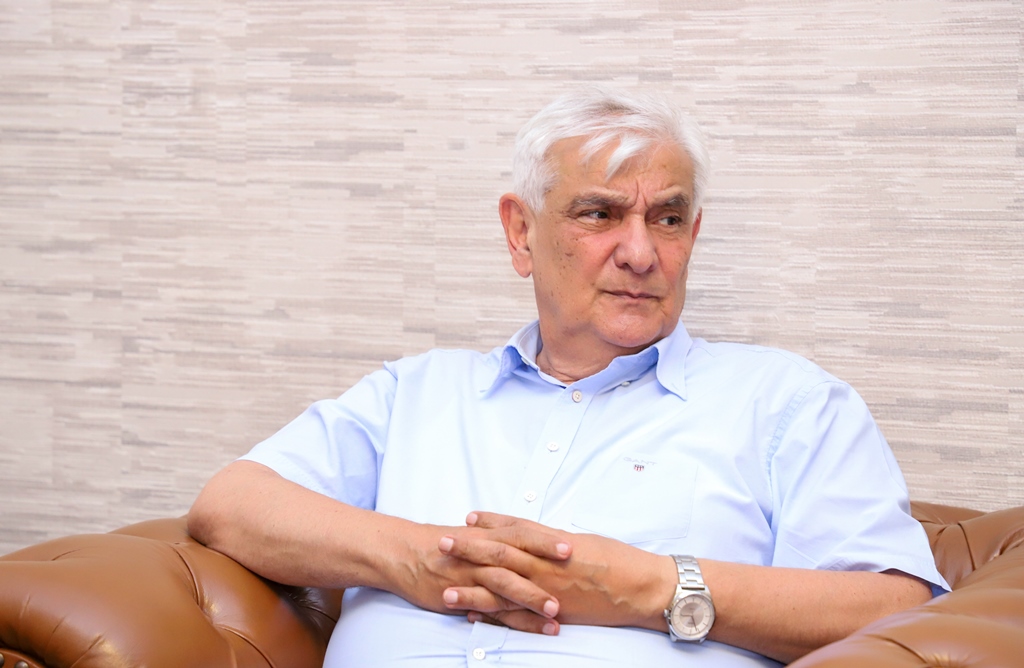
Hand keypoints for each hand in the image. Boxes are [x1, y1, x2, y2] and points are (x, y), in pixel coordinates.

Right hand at [384, 519, 572, 634]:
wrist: (405, 553)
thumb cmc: (443, 543)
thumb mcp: (473, 534)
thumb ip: (500, 536)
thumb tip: (532, 538)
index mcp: (487, 536)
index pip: (521, 533)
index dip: (545, 539)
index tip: (571, 545)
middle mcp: (481, 554)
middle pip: (518, 557)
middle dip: (546, 566)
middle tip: (574, 574)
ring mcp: (472, 576)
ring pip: (506, 586)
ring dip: (531, 597)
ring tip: (555, 612)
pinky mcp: (463, 597)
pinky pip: (491, 610)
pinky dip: (511, 619)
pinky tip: (530, 627)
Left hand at [438, 512, 675, 633]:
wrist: (642, 588)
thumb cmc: (618, 560)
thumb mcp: (584, 541)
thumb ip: (554, 542)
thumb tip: (533, 537)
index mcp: (554, 545)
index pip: (515, 531)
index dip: (490, 524)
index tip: (468, 518)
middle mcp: (547, 567)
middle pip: (501, 556)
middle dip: (469, 550)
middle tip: (443, 542)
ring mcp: (549, 592)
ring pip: (503, 589)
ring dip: (472, 589)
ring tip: (446, 589)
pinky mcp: (554, 614)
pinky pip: (518, 616)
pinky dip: (494, 616)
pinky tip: (474, 617)